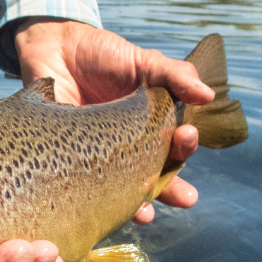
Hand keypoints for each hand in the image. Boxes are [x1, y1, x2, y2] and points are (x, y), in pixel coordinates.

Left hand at [14, 18, 214, 223]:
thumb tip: (208, 95)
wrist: (53, 46)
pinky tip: (104, 207)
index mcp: (149, 125)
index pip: (173, 145)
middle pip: (152, 174)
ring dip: (137, 204)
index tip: (187, 137)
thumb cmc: (101, 55)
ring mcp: (98, 155)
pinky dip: (95, 199)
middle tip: (186, 198)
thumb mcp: (142, 60)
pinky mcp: (68, 159)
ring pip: (121, 187)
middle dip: (171, 189)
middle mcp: (126, 145)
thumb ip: (174, 74)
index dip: (183, 147)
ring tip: (146, 215)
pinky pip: (83, 185)